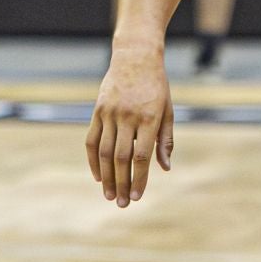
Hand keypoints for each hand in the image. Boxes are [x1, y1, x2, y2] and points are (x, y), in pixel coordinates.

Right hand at [85, 43, 174, 207]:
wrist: (136, 57)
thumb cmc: (157, 87)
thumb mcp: (168, 111)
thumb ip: (166, 140)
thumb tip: (165, 168)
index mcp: (149, 118)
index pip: (141, 156)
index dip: (139, 178)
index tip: (137, 197)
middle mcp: (128, 116)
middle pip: (122, 158)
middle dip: (121, 184)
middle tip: (121, 204)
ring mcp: (110, 113)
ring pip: (105, 152)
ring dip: (107, 177)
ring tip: (109, 195)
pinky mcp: (97, 110)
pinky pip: (92, 140)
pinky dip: (93, 160)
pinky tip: (98, 176)